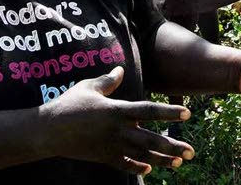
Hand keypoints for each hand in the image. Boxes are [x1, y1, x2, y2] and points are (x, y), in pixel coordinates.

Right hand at [41, 67, 192, 174]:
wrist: (48, 131)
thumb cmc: (69, 104)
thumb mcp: (89, 87)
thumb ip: (108, 81)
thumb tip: (120, 71)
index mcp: (117, 110)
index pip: (149, 111)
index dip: (169, 112)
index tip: (187, 113)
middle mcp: (118, 130)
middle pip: (152, 140)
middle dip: (173, 146)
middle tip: (193, 151)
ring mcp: (111, 146)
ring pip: (142, 156)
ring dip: (162, 160)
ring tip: (180, 162)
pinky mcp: (103, 157)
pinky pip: (124, 165)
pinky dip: (137, 167)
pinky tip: (149, 169)